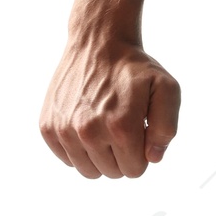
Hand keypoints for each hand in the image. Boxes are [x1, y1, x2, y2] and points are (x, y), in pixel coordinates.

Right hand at [40, 35, 179, 179]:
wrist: (97, 42)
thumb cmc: (134, 68)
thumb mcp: (166, 88)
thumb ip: (167, 127)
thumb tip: (152, 158)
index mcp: (120, 127)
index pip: (134, 170)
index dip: (140, 154)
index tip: (138, 131)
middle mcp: (89, 131)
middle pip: (112, 173)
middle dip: (122, 155)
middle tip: (121, 126)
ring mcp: (64, 130)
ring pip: (88, 171)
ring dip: (99, 155)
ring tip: (104, 127)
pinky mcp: (48, 126)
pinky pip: (67, 159)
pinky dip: (78, 149)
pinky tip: (86, 125)